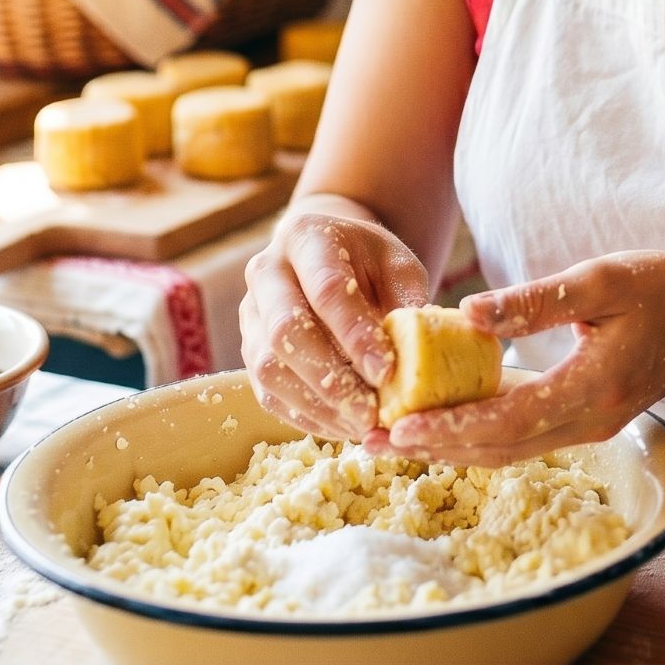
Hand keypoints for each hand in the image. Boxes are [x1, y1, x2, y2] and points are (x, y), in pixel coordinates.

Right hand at [239, 207, 429, 440]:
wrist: (329, 256)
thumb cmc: (369, 260)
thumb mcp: (396, 264)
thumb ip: (404, 301)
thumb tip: (414, 354)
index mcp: (305, 237)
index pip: (327, 289)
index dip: (356, 334)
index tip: (386, 371)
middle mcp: (266, 272)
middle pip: (287, 331)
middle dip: (331, 379)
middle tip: (371, 413)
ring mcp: (251, 313)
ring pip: (270, 369)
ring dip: (317, 405)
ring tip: (361, 426)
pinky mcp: (250, 349)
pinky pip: (269, 393)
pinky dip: (306, 416)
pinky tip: (342, 427)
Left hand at [384, 251, 664, 464]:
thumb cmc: (662, 287)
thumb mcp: (601, 279)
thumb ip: (536, 301)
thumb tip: (468, 314)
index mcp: (593, 386)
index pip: (509, 419)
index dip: (453, 427)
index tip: (401, 427)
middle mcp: (590, 419)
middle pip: (500, 449)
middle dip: (435, 448)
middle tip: (371, 441)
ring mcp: (590, 426)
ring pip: (509, 450)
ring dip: (451, 448)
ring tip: (394, 440)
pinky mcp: (587, 419)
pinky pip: (523, 437)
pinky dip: (479, 435)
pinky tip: (446, 422)